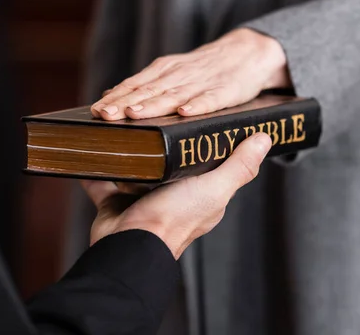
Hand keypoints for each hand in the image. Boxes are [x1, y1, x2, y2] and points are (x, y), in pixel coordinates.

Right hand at [82, 133, 272, 258]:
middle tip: (155, 112)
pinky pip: (104, 179)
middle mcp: (173, 196)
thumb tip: (265, 139)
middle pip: (169, 162)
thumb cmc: (175, 220)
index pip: (208, 162)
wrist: (128, 247)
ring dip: (130, 150)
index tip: (196, 116)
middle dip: (162, 142)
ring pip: (135, 167)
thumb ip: (239, 166)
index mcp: (201, 194)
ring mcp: (142, 199)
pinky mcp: (115, 201)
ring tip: (126, 124)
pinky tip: (94, 145)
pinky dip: (98, 167)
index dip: (204, 143)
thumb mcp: (215, 188)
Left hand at [91, 28, 290, 120]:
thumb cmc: (206, 69)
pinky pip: (210, 99)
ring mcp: (202, 82)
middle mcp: (179, 74)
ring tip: (134, 114)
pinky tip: (185, 113)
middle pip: (149, 90)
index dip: (115, 97)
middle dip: (126, 102)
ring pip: (174, 95)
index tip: (95, 111)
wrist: (248, 52)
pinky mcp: (226, 90)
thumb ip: (147, 85)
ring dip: (153, 105)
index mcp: (165, 71)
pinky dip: (198, 105)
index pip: (135, 85)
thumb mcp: (174, 71)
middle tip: (105, 115)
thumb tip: (113, 97)